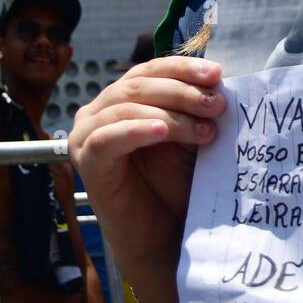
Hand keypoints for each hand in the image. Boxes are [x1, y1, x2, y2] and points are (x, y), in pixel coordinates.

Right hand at [69, 56, 224, 272]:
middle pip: (140, 84)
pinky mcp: (86, 161)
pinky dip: (137, 130)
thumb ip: (195, 107)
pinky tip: (162, 131)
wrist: (163, 235)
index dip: (183, 67)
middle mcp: (100, 110)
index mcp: (124, 97)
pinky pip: (108, 137)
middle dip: (182, 91)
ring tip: (204, 128)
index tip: (217, 74)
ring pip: (127, 107)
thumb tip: (217, 80)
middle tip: (216, 104)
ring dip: (171, 114)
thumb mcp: (189, 135)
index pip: (151, 69)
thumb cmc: (174, 184)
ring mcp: (88, 134)